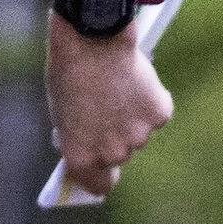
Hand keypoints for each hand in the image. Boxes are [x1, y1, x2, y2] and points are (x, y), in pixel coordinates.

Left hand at [45, 15, 172, 198]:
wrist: (92, 38)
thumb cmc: (70, 70)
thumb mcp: (63, 110)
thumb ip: (80, 133)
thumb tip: (92, 141)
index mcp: (82, 155)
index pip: (98, 185)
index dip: (99, 176)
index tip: (100, 168)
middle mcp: (112, 153)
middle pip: (119, 155)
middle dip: (114, 137)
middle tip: (106, 108)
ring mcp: (139, 136)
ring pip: (139, 133)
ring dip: (132, 117)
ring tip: (118, 86)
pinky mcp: (159, 114)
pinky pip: (156, 112)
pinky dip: (149, 99)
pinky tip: (135, 78)